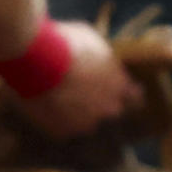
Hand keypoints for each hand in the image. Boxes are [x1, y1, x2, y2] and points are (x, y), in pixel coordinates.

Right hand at [17, 20, 143, 138]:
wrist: (37, 58)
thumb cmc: (65, 42)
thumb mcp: (91, 39)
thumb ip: (101, 57)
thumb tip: (100, 59)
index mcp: (120, 84)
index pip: (134, 96)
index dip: (125, 91)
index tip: (118, 88)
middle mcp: (108, 108)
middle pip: (110, 110)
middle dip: (100, 102)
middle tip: (81, 88)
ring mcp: (85, 123)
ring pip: (84, 121)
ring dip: (75, 111)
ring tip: (56, 93)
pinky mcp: (62, 132)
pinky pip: (61, 128)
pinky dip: (54, 118)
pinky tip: (43, 103)